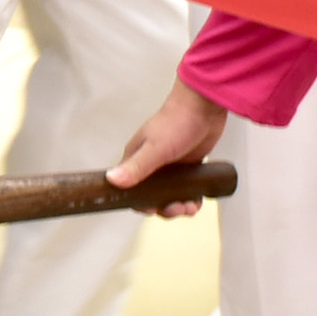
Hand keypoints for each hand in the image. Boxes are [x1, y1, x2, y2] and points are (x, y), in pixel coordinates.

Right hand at [105, 86, 228, 212]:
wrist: (204, 106)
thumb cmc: (177, 120)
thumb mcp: (155, 148)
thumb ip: (136, 167)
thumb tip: (112, 181)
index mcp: (136, 159)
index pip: (130, 189)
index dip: (141, 203)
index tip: (153, 209)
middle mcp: (151, 165)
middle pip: (152, 196)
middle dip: (165, 208)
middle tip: (177, 208)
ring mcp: (170, 167)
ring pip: (170, 195)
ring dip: (180, 205)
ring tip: (190, 206)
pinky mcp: (187, 166)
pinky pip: (186, 189)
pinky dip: (191, 198)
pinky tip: (197, 201)